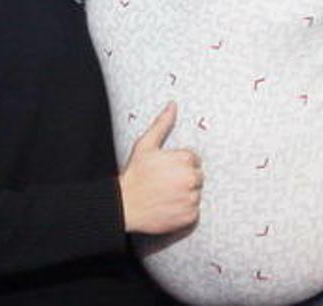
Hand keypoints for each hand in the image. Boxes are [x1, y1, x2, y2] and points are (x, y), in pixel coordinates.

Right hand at [119, 102, 202, 234]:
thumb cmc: (134, 175)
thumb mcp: (145, 145)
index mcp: (185, 159)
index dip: (179, 164)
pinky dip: (183, 211)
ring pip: (196, 194)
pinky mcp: (189, 216)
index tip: (166, 170)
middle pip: (197, 177)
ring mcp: (191, 198)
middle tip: (165, 183)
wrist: (124, 205)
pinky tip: (168, 206)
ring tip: (165, 195)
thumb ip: (162, 124)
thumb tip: (172, 106)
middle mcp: (191, 178)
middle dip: (184, 179)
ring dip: (184, 195)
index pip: (194, 160)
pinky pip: (194, 212)